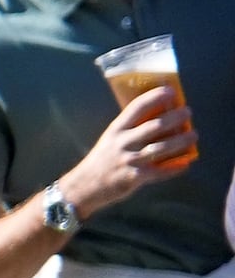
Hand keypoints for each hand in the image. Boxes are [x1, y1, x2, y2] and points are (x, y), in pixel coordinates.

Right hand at [60, 79, 197, 222]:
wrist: (84, 186)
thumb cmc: (101, 160)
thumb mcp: (111, 139)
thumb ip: (131, 130)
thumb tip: (159, 120)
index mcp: (116, 130)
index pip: (136, 108)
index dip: (154, 97)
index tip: (170, 91)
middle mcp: (123, 142)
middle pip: (155, 126)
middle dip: (175, 117)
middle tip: (188, 112)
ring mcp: (130, 160)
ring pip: (162, 147)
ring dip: (182, 141)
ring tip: (193, 135)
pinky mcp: (136, 178)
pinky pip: (161, 171)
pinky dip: (175, 168)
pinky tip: (186, 163)